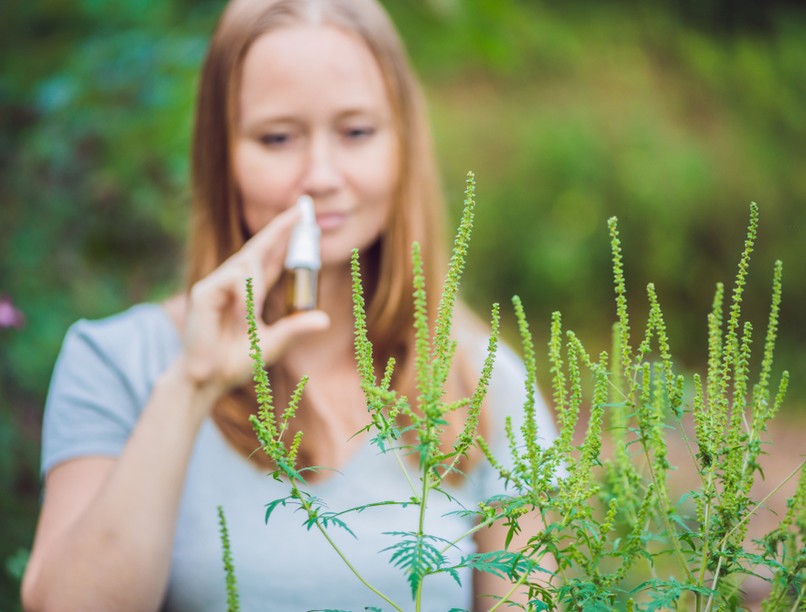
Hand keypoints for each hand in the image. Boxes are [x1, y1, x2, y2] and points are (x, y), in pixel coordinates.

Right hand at [178, 207, 329, 396]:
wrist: (209, 380)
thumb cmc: (236, 362)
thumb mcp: (273, 343)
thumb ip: (295, 328)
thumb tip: (325, 320)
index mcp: (251, 292)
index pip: (271, 257)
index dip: (286, 237)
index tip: (303, 217)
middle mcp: (234, 283)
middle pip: (259, 247)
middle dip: (281, 227)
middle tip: (303, 210)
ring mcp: (217, 285)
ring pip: (247, 265)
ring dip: (258, 286)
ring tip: (252, 316)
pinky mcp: (204, 293)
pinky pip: (233, 282)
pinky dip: (244, 297)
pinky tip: (242, 316)